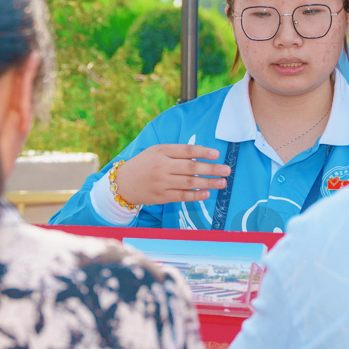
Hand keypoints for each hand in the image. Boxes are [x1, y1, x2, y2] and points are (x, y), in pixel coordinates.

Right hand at [111, 144, 229, 205]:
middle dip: (211, 169)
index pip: (186, 151)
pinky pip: (182, 196)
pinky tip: (207, 194)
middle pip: (191, 167)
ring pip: (189, 183)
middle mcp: (162, 167)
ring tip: (222, 183)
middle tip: (226, 170)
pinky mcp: (161, 197)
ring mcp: (161, 183)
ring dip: (208, 183)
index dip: (202, 152)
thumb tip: (201, 155)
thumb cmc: (144, 164)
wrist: (123, 183)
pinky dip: (195, 195)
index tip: (217, 154)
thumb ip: (176, 152)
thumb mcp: (156, 152)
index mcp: (161, 152)